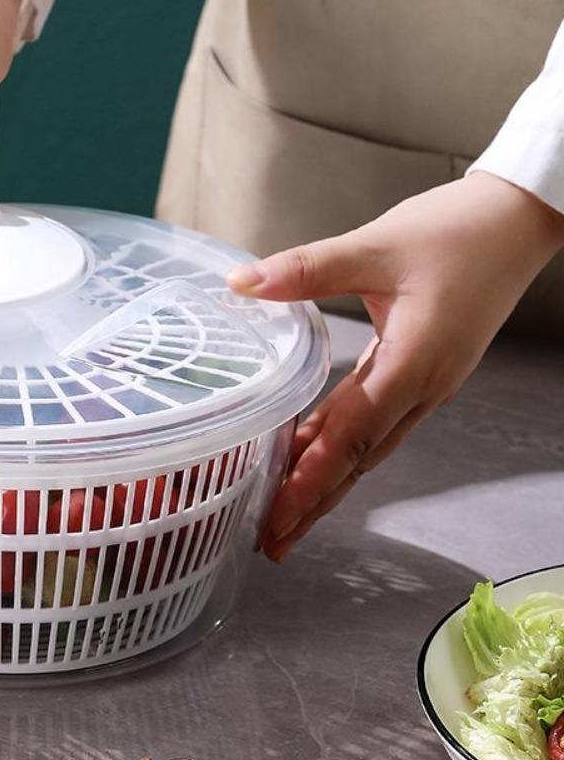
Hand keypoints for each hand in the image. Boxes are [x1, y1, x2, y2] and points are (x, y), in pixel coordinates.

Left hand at [227, 172, 563, 562]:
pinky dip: (344, 442)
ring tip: (286, 511)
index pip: (353, 438)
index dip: (311, 480)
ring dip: (329, 479)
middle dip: (315, 501)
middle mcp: (424, 386)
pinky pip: (378, 419)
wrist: (517, 220)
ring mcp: (428, 382)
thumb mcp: (374, 247)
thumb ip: (305, 269)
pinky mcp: (425, 368)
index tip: (277, 517)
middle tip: (271, 540)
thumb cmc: (455, 232)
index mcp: (414, 364)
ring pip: (370, 445)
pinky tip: (312, 446)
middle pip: (361, 459)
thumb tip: (242, 285)